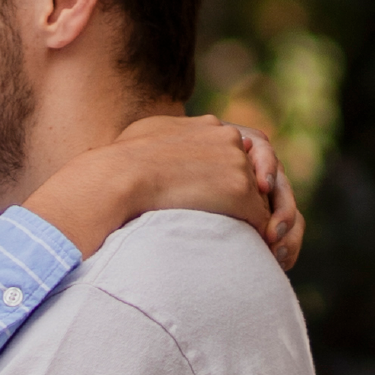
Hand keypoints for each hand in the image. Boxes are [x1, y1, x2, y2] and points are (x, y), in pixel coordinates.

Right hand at [113, 114, 299, 267]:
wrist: (116, 178)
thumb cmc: (115, 163)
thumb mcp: (141, 134)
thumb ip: (163, 136)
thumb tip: (152, 144)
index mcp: (207, 126)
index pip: (230, 153)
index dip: (221, 178)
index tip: (209, 198)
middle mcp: (229, 137)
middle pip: (249, 172)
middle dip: (240, 196)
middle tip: (231, 221)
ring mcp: (237, 164)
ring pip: (257, 196)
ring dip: (247, 217)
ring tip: (235, 238)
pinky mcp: (240, 192)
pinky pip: (259, 217)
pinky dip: (254, 234)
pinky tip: (242, 248)